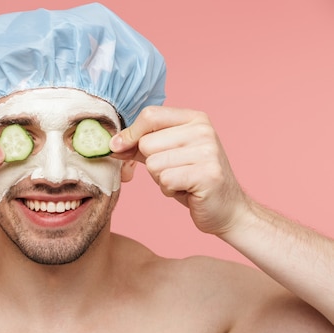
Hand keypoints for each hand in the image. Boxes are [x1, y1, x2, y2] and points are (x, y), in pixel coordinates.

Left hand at [110, 106, 249, 235]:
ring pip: (154, 164)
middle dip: (151, 164)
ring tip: (181, 181)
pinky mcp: (208, 174)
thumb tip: (113, 144)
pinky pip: (165, 180)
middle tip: (173, 172)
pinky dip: (169, 190)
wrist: (226, 209)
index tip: (119, 147)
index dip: (130, 134)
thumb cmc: (192, 181)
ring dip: (161, 179)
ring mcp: (208, 151)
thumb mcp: (166, 155)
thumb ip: (140, 146)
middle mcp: (203, 130)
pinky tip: (187, 191)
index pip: (150, 115)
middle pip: (147, 143)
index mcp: (194, 119)